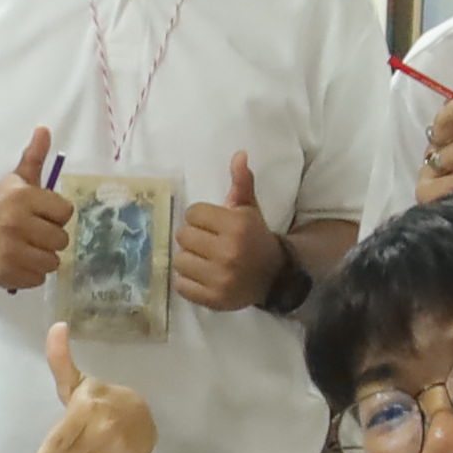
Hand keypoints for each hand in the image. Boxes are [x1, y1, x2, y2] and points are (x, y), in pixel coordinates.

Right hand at [0, 127, 71, 289]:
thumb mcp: (14, 182)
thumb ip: (33, 158)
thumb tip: (45, 129)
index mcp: (22, 197)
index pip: (65, 212)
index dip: (56, 216)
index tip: (42, 216)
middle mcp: (16, 223)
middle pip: (61, 239)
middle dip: (50, 238)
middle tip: (33, 235)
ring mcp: (10, 250)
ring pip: (52, 261)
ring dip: (43, 258)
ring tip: (27, 250)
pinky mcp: (5, 272)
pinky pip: (38, 279)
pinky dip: (32, 274)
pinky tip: (19, 262)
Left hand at [25, 324, 155, 452]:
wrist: (141, 419)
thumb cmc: (99, 400)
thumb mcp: (77, 382)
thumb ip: (60, 360)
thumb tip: (56, 325)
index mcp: (87, 407)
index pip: (60, 438)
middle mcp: (102, 429)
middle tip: (75, 436)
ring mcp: (115, 448)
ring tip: (89, 442)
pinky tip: (101, 452)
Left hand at [173, 152, 286, 310]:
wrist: (274, 276)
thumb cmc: (254, 237)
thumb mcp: (249, 209)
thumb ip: (242, 183)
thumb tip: (239, 154)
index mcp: (237, 226)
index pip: (193, 213)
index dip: (200, 217)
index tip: (211, 225)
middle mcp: (228, 252)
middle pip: (183, 235)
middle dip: (193, 237)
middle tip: (206, 243)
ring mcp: (220, 278)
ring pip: (179, 260)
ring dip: (188, 259)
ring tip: (204, 260)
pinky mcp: (214, 299)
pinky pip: (181, 285)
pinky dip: (187, 281)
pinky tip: (202, 275)